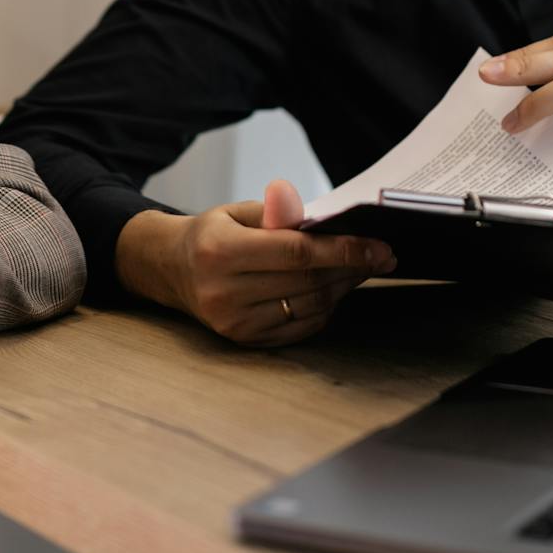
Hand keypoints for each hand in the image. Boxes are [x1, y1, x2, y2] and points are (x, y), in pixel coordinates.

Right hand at [117, 180, 394, 346]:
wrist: (172, 270)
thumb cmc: (212, 234)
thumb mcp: (236, 211)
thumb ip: (278, 213)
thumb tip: (323, 217)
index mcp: (221, 252)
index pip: (297, 253)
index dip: (344, 250)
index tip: (381, 247)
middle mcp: (224, 292)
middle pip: (308, 282)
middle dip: (352, 268)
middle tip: (381, 254)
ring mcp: (234, 322)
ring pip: (309, 307)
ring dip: (343, 288)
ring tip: (361, 268)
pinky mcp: (244, 340)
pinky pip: (301, 326)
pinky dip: (325, 307)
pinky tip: (335, 288)